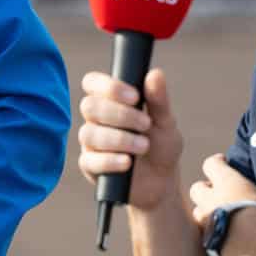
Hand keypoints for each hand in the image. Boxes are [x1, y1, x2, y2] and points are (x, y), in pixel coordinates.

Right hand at [76, 67, 183, 210]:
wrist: (162, 182)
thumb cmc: (161, 146)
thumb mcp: (166, 122)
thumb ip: (159, 99)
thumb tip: (155, 74)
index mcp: (110, 101)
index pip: (93, 83)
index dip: (109, 86)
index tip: (135, 97)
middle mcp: (96, 119)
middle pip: (90, 106)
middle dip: (120, 114)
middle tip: (146, 124)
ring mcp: (90, 143)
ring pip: (89, 133)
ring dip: (119, 138)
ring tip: (143, 146)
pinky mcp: (90, 167)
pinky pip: (90, 160)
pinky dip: (110, 160)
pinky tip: (127, 162)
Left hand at [188, 153, 255, 232]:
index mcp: (227, 182)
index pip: (211, 164)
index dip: (217, 162)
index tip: (224, 163)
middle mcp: (211, 200)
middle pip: (197, 188)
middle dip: (206, 190)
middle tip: (221, 195)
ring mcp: (207, 224)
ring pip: (198, 214)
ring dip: (207, 213)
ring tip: (224, 218)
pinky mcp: (208, 245)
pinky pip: (206, 236)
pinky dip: (213, 234)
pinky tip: (227, 238)